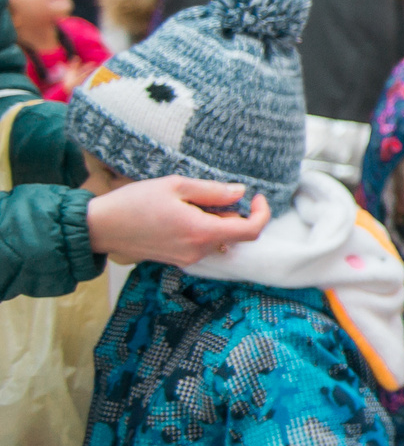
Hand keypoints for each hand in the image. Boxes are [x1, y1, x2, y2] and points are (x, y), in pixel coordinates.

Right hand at [87, 179, 271, 265]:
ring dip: (216, 221)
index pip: (251, 231)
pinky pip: (203, 245)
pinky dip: (203, 230)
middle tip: (210, 195)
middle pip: (236, 235)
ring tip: (189, 204)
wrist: (99, 227)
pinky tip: (181, 216)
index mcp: (201, 232)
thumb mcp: (175, 185)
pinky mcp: (177, 260)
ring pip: (219, 240)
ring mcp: (187, 259)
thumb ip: (213, 191)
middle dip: (234, 213)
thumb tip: (240, 192)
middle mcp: (198, 251)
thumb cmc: (134, 202)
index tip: (256, 197)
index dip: (261, 213)